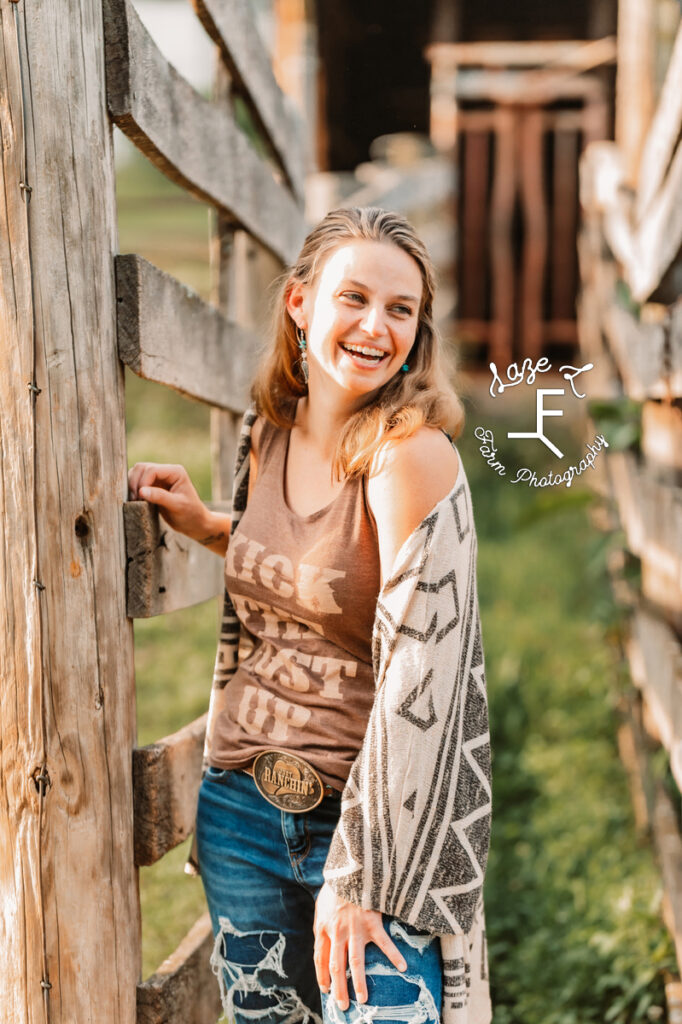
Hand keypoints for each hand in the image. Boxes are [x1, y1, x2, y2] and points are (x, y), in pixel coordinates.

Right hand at [127, 462, 209, 540]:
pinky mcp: (153, 487)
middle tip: (135, 500)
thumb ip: (160, 497)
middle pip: (141, 468)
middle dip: (135, 483)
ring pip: (137, 474)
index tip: (141, 498)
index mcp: (175, 472)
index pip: (152, 470)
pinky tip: (136, 501)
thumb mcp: (177, 506)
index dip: (143, 482)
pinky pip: (138, 483)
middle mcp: (166, 472)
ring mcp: (159, 478)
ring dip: (132, 486)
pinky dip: (133, 490)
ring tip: (135, 501)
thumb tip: (141, 491)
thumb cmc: (191, 514)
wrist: (194, 524)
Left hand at [313, 882, 406, 1009]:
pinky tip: (402, 968)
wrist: (350, 870)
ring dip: (359, 983)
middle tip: (343, 1006)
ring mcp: (356, 929)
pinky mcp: (372, 922)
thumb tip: (323, 946)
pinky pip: (384, 943)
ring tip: (363, 999)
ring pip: (356, 962)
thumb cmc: (336, 888)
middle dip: (339, 988)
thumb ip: (322, 926)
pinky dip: (394, 955)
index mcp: (324, 928)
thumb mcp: (321, 907)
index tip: (327, 990)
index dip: (322, 976)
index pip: (320, 959)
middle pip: (336, 966)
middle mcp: (338, 932)